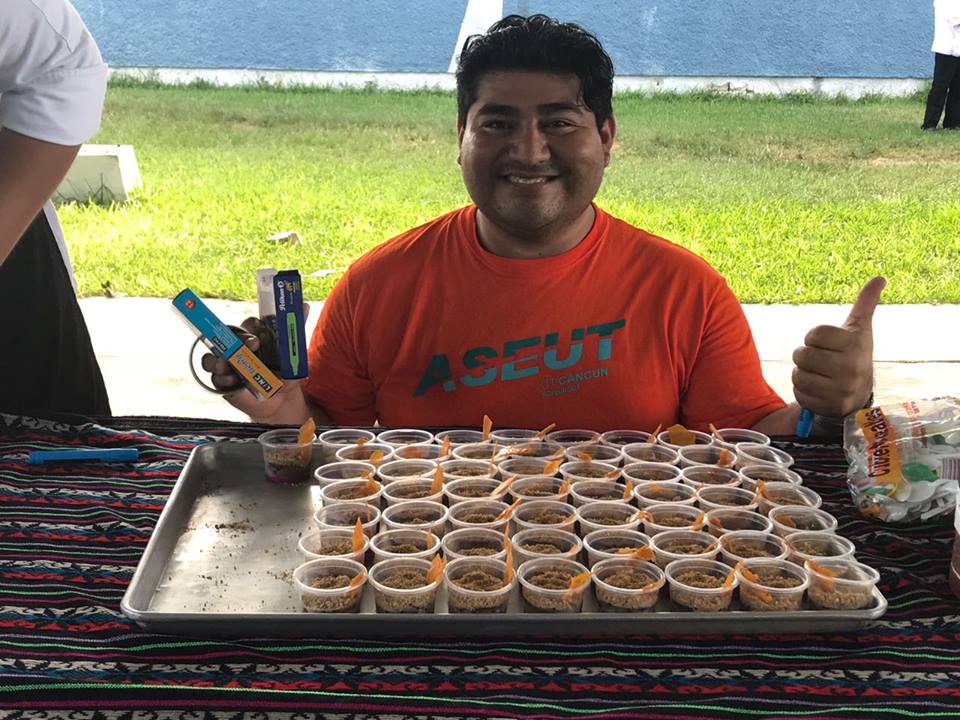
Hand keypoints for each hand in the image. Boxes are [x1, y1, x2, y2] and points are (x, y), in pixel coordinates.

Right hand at [200, 309, 311, 423]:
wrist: (282, 399)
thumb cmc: (286, 372)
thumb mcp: (293, 353)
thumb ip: (296, 330)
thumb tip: (304, 305)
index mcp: (254, 335)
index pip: (248, 325)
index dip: (251, 329)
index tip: (258, 339)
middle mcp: (237, 347)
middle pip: (227, 338)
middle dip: (236, 342)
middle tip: (250, 347)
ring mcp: (227, 364)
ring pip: (211, 357)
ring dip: (216, 360)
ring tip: (225, 365)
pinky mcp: (222, 381)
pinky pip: (215, 378)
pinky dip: (222, 379)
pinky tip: (232, 381)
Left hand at [791, 277, 885, 417]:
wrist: (858, 393)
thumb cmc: (853, 355)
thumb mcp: (859, 329)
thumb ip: (865, 304)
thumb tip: (879, 278)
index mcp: (856, 344)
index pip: (813, 334)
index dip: (814, 338)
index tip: (827, 344)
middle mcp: (851, 367)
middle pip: (802, 355)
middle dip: (806, 356)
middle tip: (821, 361)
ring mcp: (841, 389)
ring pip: (798, 374)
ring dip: (802, 374)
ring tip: (819, 375)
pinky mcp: (829, 405)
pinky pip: (798, 393)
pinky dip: (803, 391)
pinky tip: (818, 390)